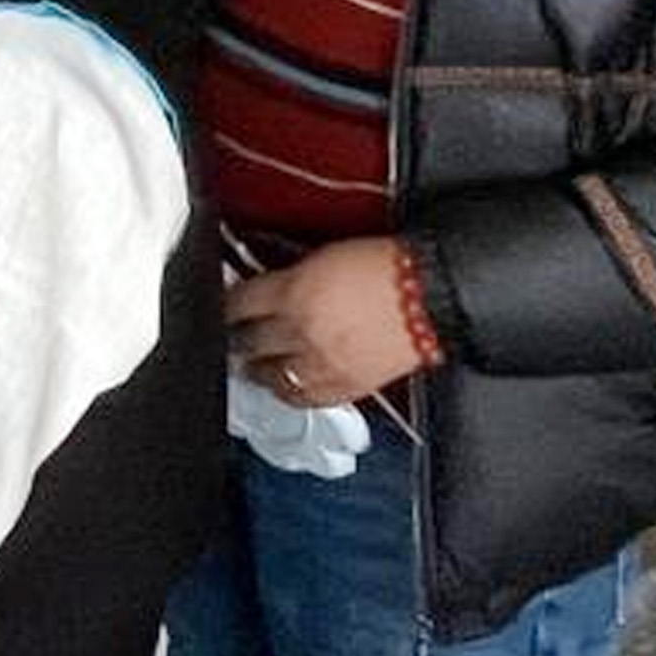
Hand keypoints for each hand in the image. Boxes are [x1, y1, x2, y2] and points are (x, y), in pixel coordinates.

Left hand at [226, 236, 421, 407]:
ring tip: (251, 363)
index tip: (224, 309)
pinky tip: (283, 385)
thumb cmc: (389, 268)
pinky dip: (287, 391)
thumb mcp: (325, 257)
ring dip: (256, 368)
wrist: (432, 294)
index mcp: (292, 292)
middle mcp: (300, 331)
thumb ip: (290, 278)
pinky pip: (302, 398)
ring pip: (269, 375)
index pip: (237, 305)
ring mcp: (321, 362)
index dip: (224, 307)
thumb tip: (268, 289)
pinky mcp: (344, 386)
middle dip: (236, 339)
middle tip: (232, 337)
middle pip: (247, 343)